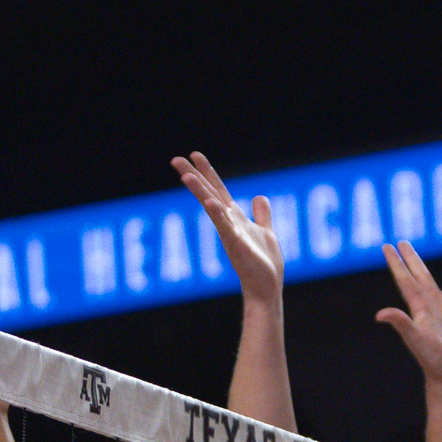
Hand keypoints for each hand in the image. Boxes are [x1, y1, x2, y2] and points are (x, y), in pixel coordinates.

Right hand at [172, 152, 283, 302]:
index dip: (207, 172)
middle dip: (194, 176)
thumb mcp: (265, 230)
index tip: (194, 154)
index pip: (218, 190)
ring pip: (213, 208)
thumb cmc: (264, 263)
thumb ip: (261, 214)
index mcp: (235, 218)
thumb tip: (259, 196)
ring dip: (200, 192)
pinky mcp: (237, 245)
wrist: (266, 287)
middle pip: (209, 194)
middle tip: (175, 159)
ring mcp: (230, 233)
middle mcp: (228, 223)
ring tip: (186, 175)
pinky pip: (226, 228)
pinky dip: (218, 216)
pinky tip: (211, 204)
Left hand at [376, 243, 441, 384]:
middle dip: (413, 258)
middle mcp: (434, 304)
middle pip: (422, 274)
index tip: (388, 246)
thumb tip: (380, 314)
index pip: (405, 279)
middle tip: (404, 242)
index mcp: (420, 306)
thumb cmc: (432, 359)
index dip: (396, 262)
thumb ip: (401, 323)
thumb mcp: (415, 339)